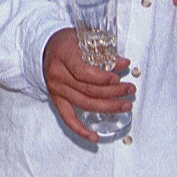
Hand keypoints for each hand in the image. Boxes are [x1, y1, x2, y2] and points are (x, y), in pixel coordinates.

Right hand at [42, 28, 132, 143]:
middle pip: (87, 90)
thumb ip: (103, 52)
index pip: (83, 72)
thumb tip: (123, 63)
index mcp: (64, 56)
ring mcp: (56, 89)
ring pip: (84, 104)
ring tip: (125, 105)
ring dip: (107, 107)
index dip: (102, 78)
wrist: (46, 48)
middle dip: (113, 92)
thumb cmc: (68, 42)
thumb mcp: (84, 39)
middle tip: (130, 90)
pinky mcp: (56, 100)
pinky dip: (81, 130)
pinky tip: (95, 137)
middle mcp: (57, 74)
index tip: (118, 77)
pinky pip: (68, 118)